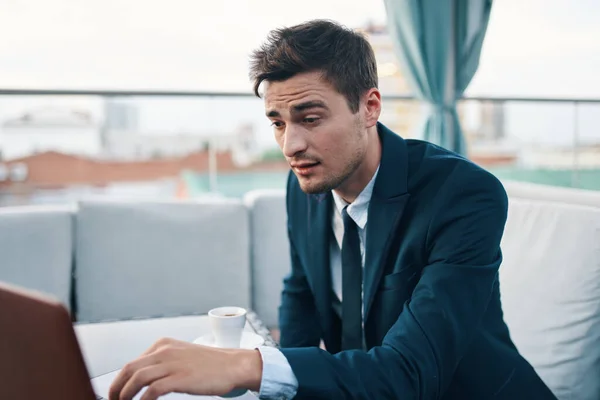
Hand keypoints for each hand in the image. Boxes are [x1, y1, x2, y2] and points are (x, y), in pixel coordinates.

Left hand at [108, 337, 262, 399]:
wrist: (233, 365)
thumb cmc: (210, 364)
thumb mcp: (181, 356)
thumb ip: (162, 362)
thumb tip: (141, 379)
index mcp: (163, 344)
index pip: (132, 362)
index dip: (119, 379)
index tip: (116, 392)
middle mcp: (165, 351)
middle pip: (130, 369)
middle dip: (116, 388)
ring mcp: (172, 363)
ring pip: (137, 378)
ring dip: (125, 394)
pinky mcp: (180, 378)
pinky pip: (153, 390)